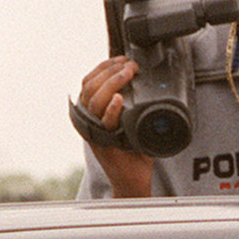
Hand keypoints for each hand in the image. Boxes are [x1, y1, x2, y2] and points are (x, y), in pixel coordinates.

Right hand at [75, 58, 156, 196]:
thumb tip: (149, 82)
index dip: (104, 67)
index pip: (90, 81)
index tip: (122, 59)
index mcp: (92, 110)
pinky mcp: (104, 143)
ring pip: (95, 100)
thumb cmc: (134, 150)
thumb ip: (134, 103)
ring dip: (112, 83)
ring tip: (128, 74)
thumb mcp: (132, 120)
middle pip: (91, 86)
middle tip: (130, 65)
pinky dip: (111, 109)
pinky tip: (118, 99)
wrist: (134, 179)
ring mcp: (94, 130)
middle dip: (111, 71)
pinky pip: (104, 123)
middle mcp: (89, 119)